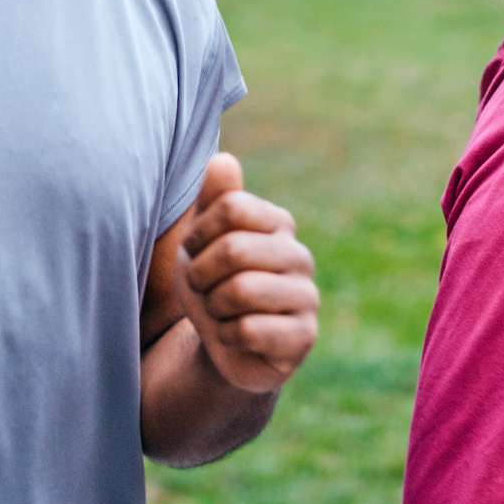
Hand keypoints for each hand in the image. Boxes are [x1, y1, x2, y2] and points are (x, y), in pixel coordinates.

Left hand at [175, 154, 318, 393]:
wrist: (224, 343)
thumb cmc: (213, 282)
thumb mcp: (203, 238)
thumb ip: (214, 199)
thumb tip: (223, 160)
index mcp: (279, 223)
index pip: (231, 206)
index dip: (198, 234)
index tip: (196, 253)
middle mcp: (300, 255)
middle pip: (233, 249)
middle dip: (201, 275)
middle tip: (205, 289)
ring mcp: (307, 296)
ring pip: (241, 291)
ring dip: (214, 307)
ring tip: (221, 312)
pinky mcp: (304, 337)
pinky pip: (250, 330)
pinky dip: (226, 336)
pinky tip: (235, 337)